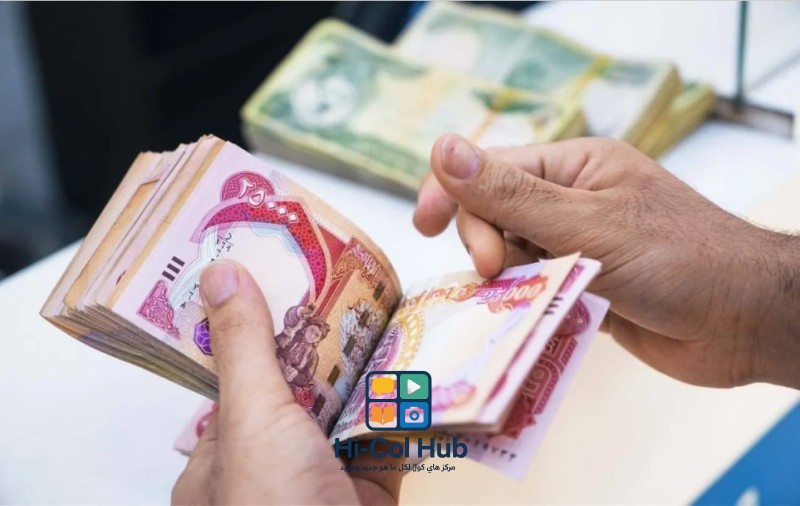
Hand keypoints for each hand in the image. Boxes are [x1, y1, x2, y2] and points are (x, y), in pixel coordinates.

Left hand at [172, 261, 401, 504]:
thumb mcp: (251, 418)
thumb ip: (244, 348)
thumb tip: (218, 273)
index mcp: (221, 457)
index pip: (238, 378)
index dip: (258, 329)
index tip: (282, 279)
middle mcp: (271, 468)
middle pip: (299, 388)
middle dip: (326, 343)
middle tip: (347, 281)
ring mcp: (323, 480)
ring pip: (347, 410)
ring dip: (370, 370)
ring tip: (391, 305)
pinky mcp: (371, 490)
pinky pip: (388, 437)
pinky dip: (404, 404)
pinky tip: (423, 360)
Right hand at [414, 134, 799, 388]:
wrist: (745, 321)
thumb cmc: (678, 258)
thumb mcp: (586, 222)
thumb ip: (510, 195)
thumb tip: (442, 149)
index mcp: (574, 167)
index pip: (491, 170)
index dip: (453, 194)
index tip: (424, 227)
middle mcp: (571, 202)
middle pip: (494, 218)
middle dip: (488, 246)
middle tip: (498, 272)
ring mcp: (576, 247)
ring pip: (511, 259)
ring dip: (507, 281)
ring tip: (529, 299)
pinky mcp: (582, 289)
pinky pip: (533, 292)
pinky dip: (525, 306)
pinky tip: (530, 321)